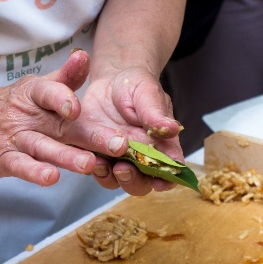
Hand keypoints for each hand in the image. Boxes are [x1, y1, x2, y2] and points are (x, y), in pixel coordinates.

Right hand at [0, 49, 131, 186]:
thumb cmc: (13, 105)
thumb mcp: (36, 88)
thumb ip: (65, 77)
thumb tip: (85, 56)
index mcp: (34, 94)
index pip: (48, 92)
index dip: (62, 97)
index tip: (79, 107)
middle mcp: (25, 116)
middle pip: (60, 125)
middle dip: (90, 135)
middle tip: (118, 144)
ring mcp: (13, 138)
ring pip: (43, 148)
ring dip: (66, 156)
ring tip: (89, 164)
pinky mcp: (3, 159)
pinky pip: (20, 166)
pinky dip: (34, 172)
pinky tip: (51, 178)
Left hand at [73, 50, 183, 195]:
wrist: (110, 80)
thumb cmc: (137, 86)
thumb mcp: (147, 94)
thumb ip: (156, 114)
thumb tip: (174, 129)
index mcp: (161, 146)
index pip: (169, 170)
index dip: (167, 180)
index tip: (160, 181)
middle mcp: (140, 158)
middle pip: (141, 183)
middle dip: (133, 181)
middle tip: (123, 169)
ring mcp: (117, 158)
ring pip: (115, 181)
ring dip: (110, 178)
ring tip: (102, 164)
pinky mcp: (96, 153)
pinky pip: (93, 168)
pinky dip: (91, 167)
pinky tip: (88, 158)